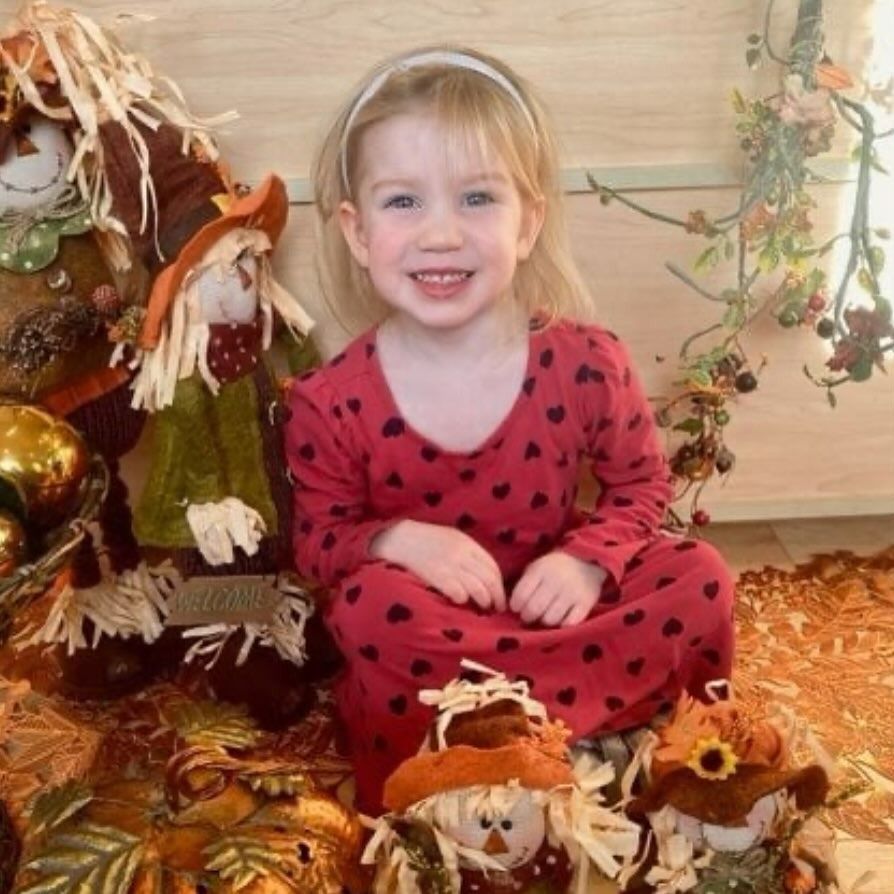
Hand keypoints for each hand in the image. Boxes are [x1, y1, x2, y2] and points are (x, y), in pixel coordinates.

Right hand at [370, 520, 505, 611]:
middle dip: (497, 596)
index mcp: (467, 543)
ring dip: (484, 601)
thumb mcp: (452, 538)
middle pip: (489, 579)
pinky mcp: (438, 576)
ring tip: (483, 608)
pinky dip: (463, 599)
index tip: (500, 595)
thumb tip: (485, 573)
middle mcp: (462, 554)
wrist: (401, 539)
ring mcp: (450, 566)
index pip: (492, 566)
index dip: (500, 584)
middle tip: (498, 608)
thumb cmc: (426, 540)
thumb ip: (469, 552)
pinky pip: (459, 593)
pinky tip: (461, 601)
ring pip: (478, 588)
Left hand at [509, 552, 606, 626]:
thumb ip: (524, 584)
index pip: (520, 595)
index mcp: (540, 570)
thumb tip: (511, 608)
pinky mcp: (586, 602)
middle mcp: (556, 581)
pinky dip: (563, 624)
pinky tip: (561, 618)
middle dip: (527, 616)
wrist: (587, 559)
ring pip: (550, 619)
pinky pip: (569, 623)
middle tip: (529, 615)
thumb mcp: (536, 567)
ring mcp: (572, 592)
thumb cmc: (554, 567)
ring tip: (545, 615)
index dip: (516, 606)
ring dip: (545, 621)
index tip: (517, 608)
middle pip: (534, 609)